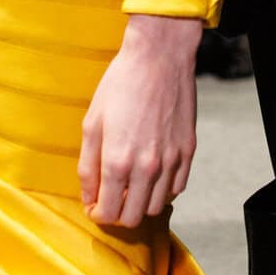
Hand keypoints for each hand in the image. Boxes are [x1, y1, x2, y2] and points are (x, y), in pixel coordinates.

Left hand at [78, 13, 202, 226]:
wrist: (159, 57)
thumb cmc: (120, 84)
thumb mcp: (92, 123)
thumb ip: (88, 166)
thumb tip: (88, 196)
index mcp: (117, 161)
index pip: (107, 212)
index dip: (96, 214)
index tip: (93, 205)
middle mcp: (147, 167)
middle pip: (133, 218)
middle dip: (117, 214)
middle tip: (110, 198)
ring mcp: (171, 161)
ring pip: (156, 207)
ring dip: (140, 203)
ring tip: (130, 185)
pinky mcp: (188, 151)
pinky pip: (176, 189)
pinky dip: (162, 190)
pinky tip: (151, 175)